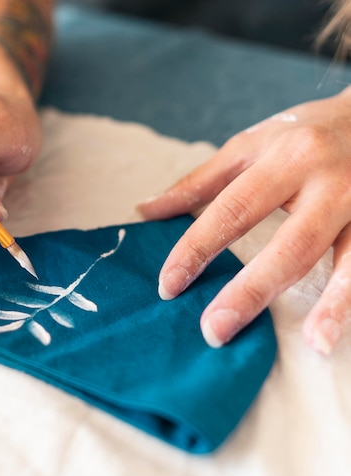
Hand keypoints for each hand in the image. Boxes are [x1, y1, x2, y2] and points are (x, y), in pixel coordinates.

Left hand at [138, 90, 350, 354]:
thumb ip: (200, 182)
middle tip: (214, 330)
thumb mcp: (250, 145)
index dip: (198, 248)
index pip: (233, 209)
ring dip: (331, 303)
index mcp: (283, 158)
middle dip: (251, 290)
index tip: (168, 285)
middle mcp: (326, 180)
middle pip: (289, 242)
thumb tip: (145, 211)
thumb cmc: (303, 133)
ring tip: (314, 343)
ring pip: (348, 257)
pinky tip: (338, 331)